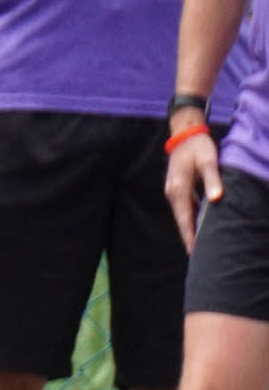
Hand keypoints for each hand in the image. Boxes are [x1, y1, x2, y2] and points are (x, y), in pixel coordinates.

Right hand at [165, 127, 221, 251]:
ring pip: (183, 215)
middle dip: (189, 238)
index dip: (189, 237)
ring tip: (201, 245)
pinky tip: (201, 225)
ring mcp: (174, 190)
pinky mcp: (178, 188)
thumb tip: (216, 200)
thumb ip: (213, 180)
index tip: (194, 254)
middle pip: (182, 221)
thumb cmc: (199, 146)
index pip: (184, 219)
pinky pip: (185, 208)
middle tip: (198, 258)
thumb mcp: (208, 161)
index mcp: (178, 189)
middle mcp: (173, 193)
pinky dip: (191, 219)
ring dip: (190, 229)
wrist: (185, 132)